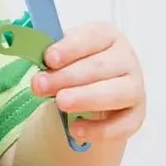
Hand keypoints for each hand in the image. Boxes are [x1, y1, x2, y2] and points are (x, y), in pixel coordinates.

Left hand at [30, 22, 145, 141]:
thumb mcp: (61, 55)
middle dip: (67, 77)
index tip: (49, 59)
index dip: (69, 48)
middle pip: (99, 67)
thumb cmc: (73, 66)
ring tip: (60, 103)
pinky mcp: (136, 115)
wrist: (89, 93)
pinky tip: (76, 129)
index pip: (91, 37)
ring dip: (85, 98)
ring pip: (116, 93)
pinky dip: (99, 129)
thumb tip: (29, 51)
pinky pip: (122, 124)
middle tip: (40, 86)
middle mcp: (125, 58)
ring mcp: (134, 87)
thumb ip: (50, 54)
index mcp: (106, 36)